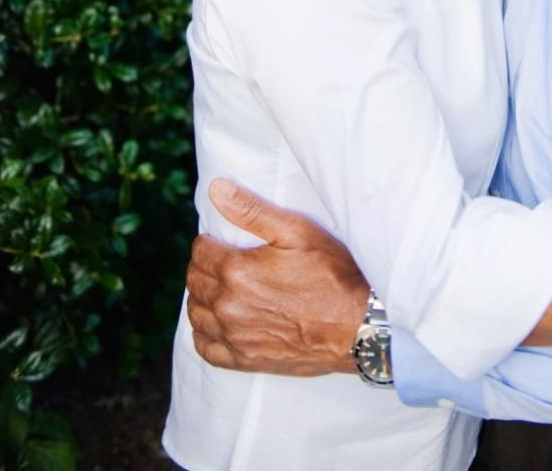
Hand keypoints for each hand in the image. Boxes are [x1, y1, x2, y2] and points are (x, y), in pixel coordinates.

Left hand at [185, 179, 367, 375]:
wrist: (356, 325)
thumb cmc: (331, 273)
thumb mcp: (296, 231)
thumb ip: (251, 210)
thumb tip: (215, 190)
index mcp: (236, 271)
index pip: (200, 251)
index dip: (209, 241)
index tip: (224, 240)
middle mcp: (228, 306)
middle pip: (195, 281)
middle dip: (204, 266)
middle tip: (225, 260)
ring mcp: (234, 337)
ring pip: (196, 314)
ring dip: (203, 297)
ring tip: (222, 287)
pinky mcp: (244, 360)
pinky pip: (205, 348)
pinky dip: (204, 333)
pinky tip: (217, 322)